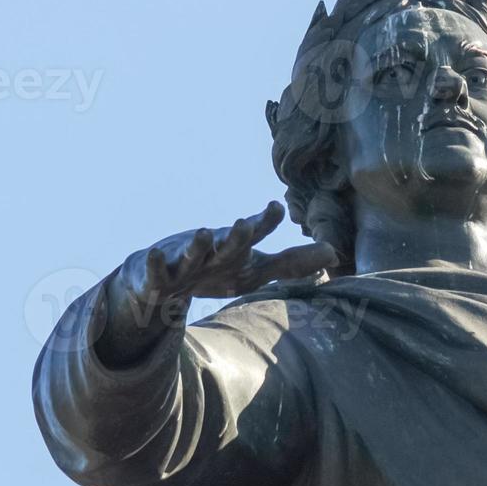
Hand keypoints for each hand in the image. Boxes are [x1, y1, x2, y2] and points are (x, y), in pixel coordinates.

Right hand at [95, 202, 336, 367]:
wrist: (162, 278)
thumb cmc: (216, 268)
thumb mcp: (255, 269)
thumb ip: (292, 262)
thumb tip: (333, 254)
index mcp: (236, 248)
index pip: (255, 233)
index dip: (265, 222)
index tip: (276, 207)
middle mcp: (213, 249)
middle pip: (228, 244)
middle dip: (237, 235)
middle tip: (245, 223)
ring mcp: (184, 261)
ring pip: (193, 253)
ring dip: (199, 244)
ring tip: (204, 231)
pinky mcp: (158, 276)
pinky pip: (157, 271)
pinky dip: (154, 263)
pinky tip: (153, 254)